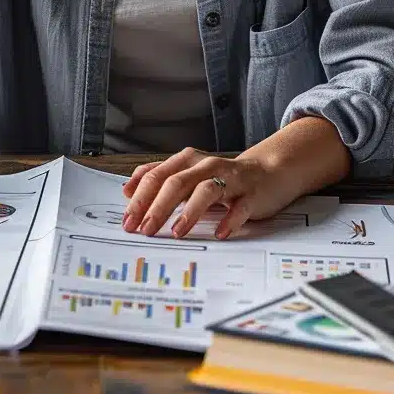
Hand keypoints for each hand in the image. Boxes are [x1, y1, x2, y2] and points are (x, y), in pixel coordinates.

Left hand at [120, 149, 304, 239]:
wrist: (267, 172)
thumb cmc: (222, 177)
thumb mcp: (187, 175)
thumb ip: (159, 179)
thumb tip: (127, 190)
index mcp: (187, 162)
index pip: (157, 176)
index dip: (140, 198)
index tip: (128, 221)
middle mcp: (206, 166)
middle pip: (177, 183)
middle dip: (158, 207)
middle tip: (145, 228)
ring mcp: (230, 179)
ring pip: (206, 190)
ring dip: (190, 211)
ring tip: (177, 231)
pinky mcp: (251, 194)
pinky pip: (240, 207)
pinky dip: (230, 219)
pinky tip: (220, 232)